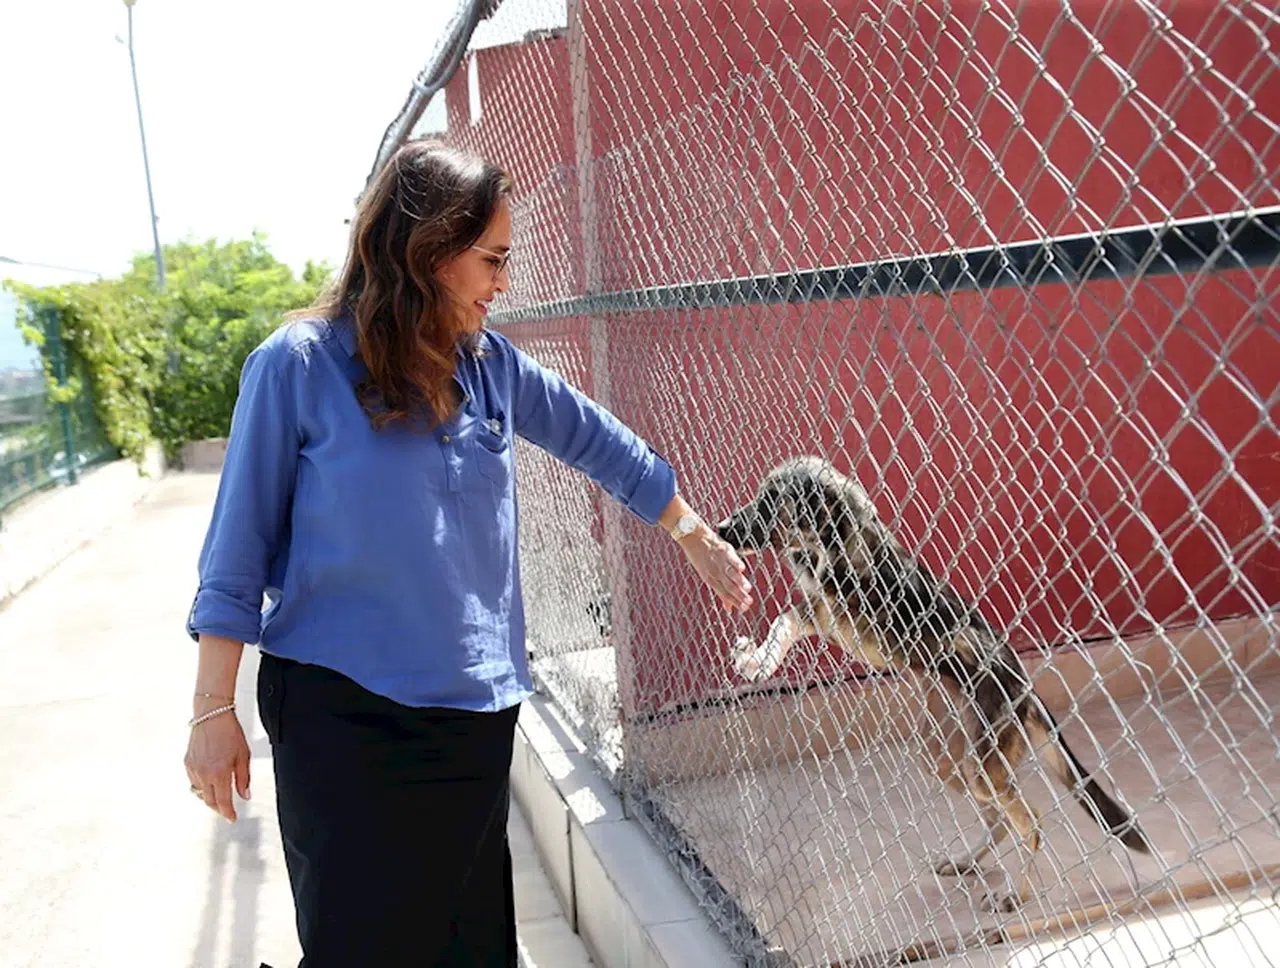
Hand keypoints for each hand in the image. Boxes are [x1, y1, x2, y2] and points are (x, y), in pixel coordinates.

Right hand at [184, 703, 250, 822]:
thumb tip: (244, 796)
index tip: (233, 818)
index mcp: (219, 773)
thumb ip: (243, 778)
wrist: (211, 715)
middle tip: (227, 811)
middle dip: (219, 809)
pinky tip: (210, 781)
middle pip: (210, 801)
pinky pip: (194, 782)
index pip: (223, 802)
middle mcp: (204, 774)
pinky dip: (202, 786)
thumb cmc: (230, 733)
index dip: (228, 813)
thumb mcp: (243, 755)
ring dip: (210, 797)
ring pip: (200, 793)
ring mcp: (193, 769)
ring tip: (220, 797)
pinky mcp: (187, 763)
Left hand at [678, 525, 753, 612]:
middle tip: (749, 602)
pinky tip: (742, 568)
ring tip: (747, 588)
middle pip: (729, 585)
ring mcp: (719, 561)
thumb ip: (721, 593)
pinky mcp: (723, 549)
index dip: (735, 601)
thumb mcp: (708, 577)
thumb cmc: (701, 559)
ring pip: (730, 573)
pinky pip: (730, 557)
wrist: (691, 537)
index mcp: (711, 580)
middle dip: (739, 595)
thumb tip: (729, 610)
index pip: (725, 593)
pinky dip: (736, 562)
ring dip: (739, 581)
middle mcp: (715, 572)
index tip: (745, 609)